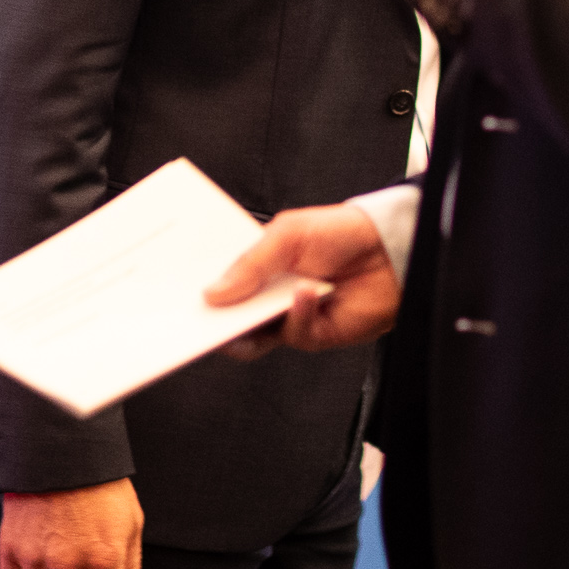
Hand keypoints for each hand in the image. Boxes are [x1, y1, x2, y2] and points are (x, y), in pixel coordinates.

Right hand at [204, 204, 402, 355]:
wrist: (388, 250)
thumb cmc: (339, 232)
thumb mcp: (286, 235)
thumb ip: (250, 264)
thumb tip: (214, 293)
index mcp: (259, 264)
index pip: (222, 282)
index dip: (202, 289)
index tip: (180, 294)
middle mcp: (270, 293)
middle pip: (231, 314)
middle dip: (215, 317)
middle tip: (199, 316)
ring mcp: (288, 315)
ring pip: (254, 336)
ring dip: (248, 325)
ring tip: (247, 312)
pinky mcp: (312, 334)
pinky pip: (293, 334)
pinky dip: (298, 315)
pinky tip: (307, 294)